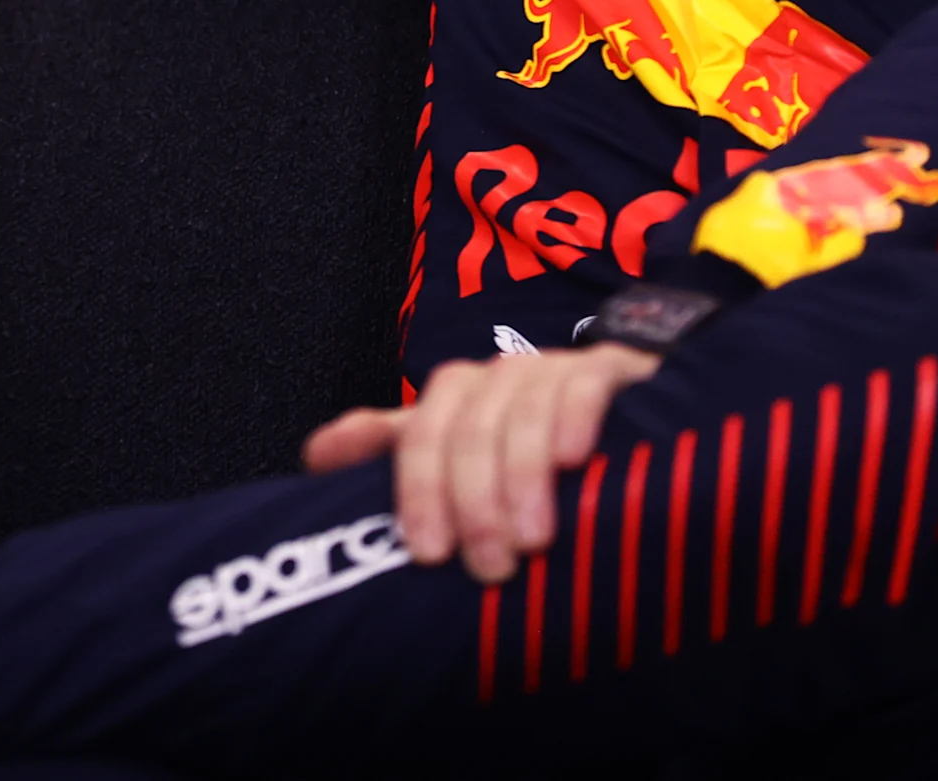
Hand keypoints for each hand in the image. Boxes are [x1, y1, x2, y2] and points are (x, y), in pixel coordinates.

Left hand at [301, 343, 662, 583]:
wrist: (621, 402)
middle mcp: (497, 378)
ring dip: (523, 478)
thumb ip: (393, 449)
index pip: (418, 438)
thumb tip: (315, 456)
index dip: (419, 493)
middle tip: (489, 567)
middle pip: (469, 432)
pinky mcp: (608, 371)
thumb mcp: (457, 444)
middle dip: (474, 503)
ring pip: (522, 415)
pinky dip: (576, 421)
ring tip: (533, 540)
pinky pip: (584, 387)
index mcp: (453, 396)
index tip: (428, 552)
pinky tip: (577, 460)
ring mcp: (552, 370)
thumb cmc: (527, 438)